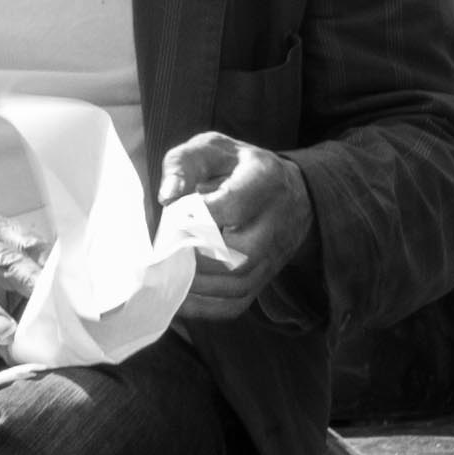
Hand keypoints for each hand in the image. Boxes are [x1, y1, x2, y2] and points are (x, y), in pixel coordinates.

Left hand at [157, 133, 312, 323]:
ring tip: (169, 273)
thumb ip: (185, 164)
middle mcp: (275, 221)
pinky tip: (180, 296)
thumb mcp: (213, 148)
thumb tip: (168, 196)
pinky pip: (237, 303)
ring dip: (197, 284)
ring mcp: (273, 254)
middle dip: (196, 256)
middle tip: (169, 250)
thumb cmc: (238, 167)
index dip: (197, 217)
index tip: (174, 216)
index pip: (233, 206)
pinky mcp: (264, 278)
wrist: (285, 191)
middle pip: (241, 254)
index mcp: (264, 180)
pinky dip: (205, 306)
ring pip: (238, 282)